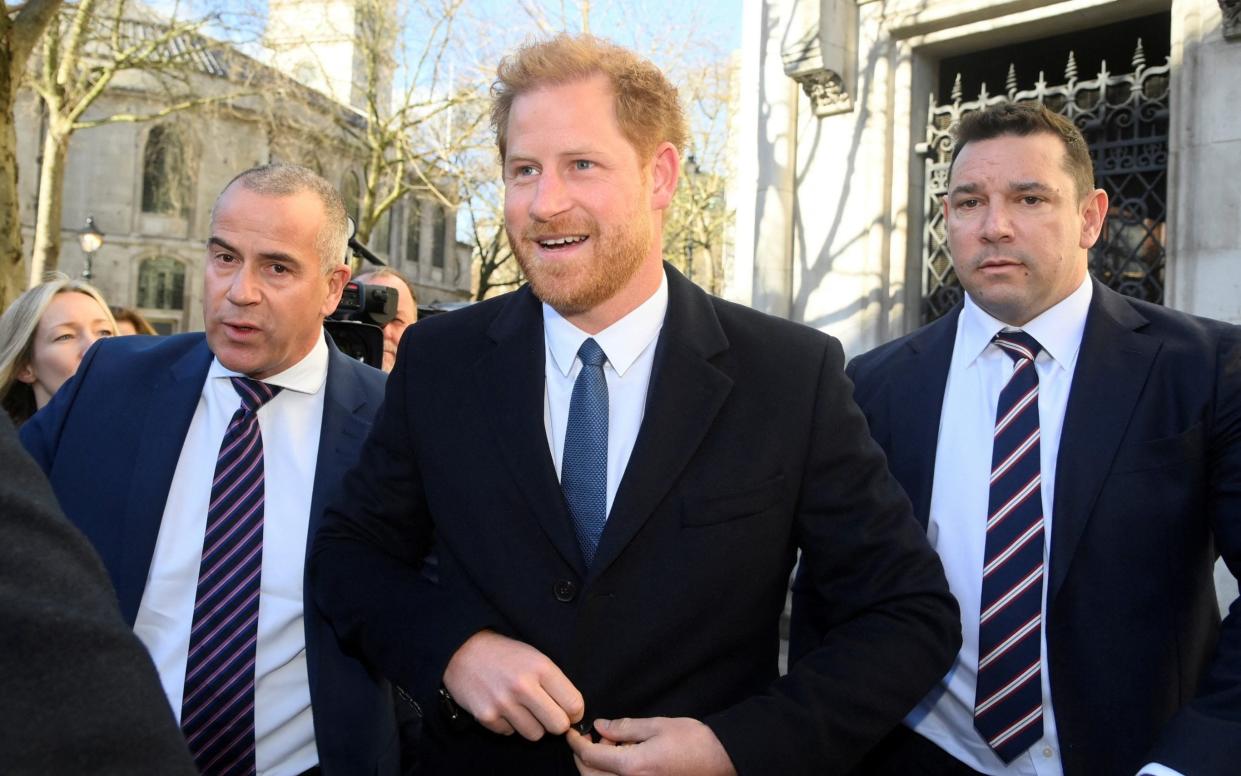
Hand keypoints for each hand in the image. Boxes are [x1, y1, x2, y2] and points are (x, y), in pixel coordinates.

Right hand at [442, 630, 583, 739]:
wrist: (463, 651)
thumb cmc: (505, 654)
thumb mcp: (535, 657)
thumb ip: (555, 683)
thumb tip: (574, 712)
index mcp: (541, 668)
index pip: (574, 704)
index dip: (575, 712)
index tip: (569, 711)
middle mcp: (523, 686)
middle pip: (558, 726)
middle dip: (556, 723)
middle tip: (547, 713)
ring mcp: (503, 703)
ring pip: (535, 734)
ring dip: (532, 725)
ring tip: (522, 708)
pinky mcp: (486, 716)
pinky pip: (510, 733)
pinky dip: (509, 725)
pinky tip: (503, 707)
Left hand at [567, 717, 736, 775]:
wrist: (723, 762)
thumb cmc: (694, 742)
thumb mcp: (657, 725)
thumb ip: (624, 728)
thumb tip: (600, 727)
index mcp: (632, 767)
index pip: (590, 758)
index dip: (577, 744)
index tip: (571, 733)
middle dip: (584, 758)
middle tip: (594, 738)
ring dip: (597, 769)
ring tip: (611, 747)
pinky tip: (623, 760)